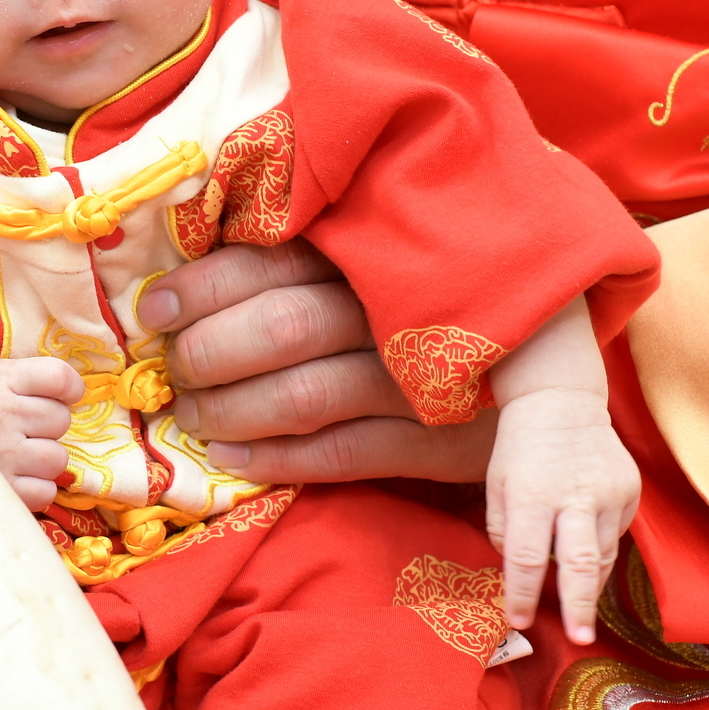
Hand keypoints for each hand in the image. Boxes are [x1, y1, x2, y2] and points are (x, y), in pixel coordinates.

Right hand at [0, 358, 77, 508]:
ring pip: (58, 458)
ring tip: (19, 452)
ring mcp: (0, 454)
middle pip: (61, 419)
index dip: (70, 388)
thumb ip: (40, 377)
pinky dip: (37, 487)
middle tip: (23, 426)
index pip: (60, 377)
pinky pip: (46, 491)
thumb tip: (82, 393)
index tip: (61, 395)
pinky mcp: (1, 488)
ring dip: (45, 458)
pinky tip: (17, 475)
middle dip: (49, 425)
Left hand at [135, 242, 493, 483]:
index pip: (276, 261)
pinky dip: (273, 458)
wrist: (551, 373)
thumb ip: (319, 253)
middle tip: (170, 369)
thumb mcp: (393, 256)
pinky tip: (230, 457)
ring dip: (229, 410)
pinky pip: (338, 454)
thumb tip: (196, 260)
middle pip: (280, 327)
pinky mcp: (437, 442)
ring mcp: (421, 380)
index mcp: (381, 250)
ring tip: (190, 416)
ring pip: (301, 396)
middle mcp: (400, 309)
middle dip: (206, 353)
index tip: (157, 309)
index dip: (205, 287)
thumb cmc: (443, 299)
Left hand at [483, 388, 638, 644]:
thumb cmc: (518, 448)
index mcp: (532, 495)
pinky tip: (585, 546)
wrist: (561, 401)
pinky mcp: (630, 490)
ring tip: (580, 610)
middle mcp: (575, 495)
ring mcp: (609, 492)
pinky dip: (599, 549)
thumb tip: (520, 575)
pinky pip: (614, 534)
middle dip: (578, 606)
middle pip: (579, 563)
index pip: (528, 557)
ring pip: (603, 554)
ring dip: (589, 585)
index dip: (523, 594)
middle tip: (579, 638)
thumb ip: (505, 532)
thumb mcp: (496, 486)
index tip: (519, 620)